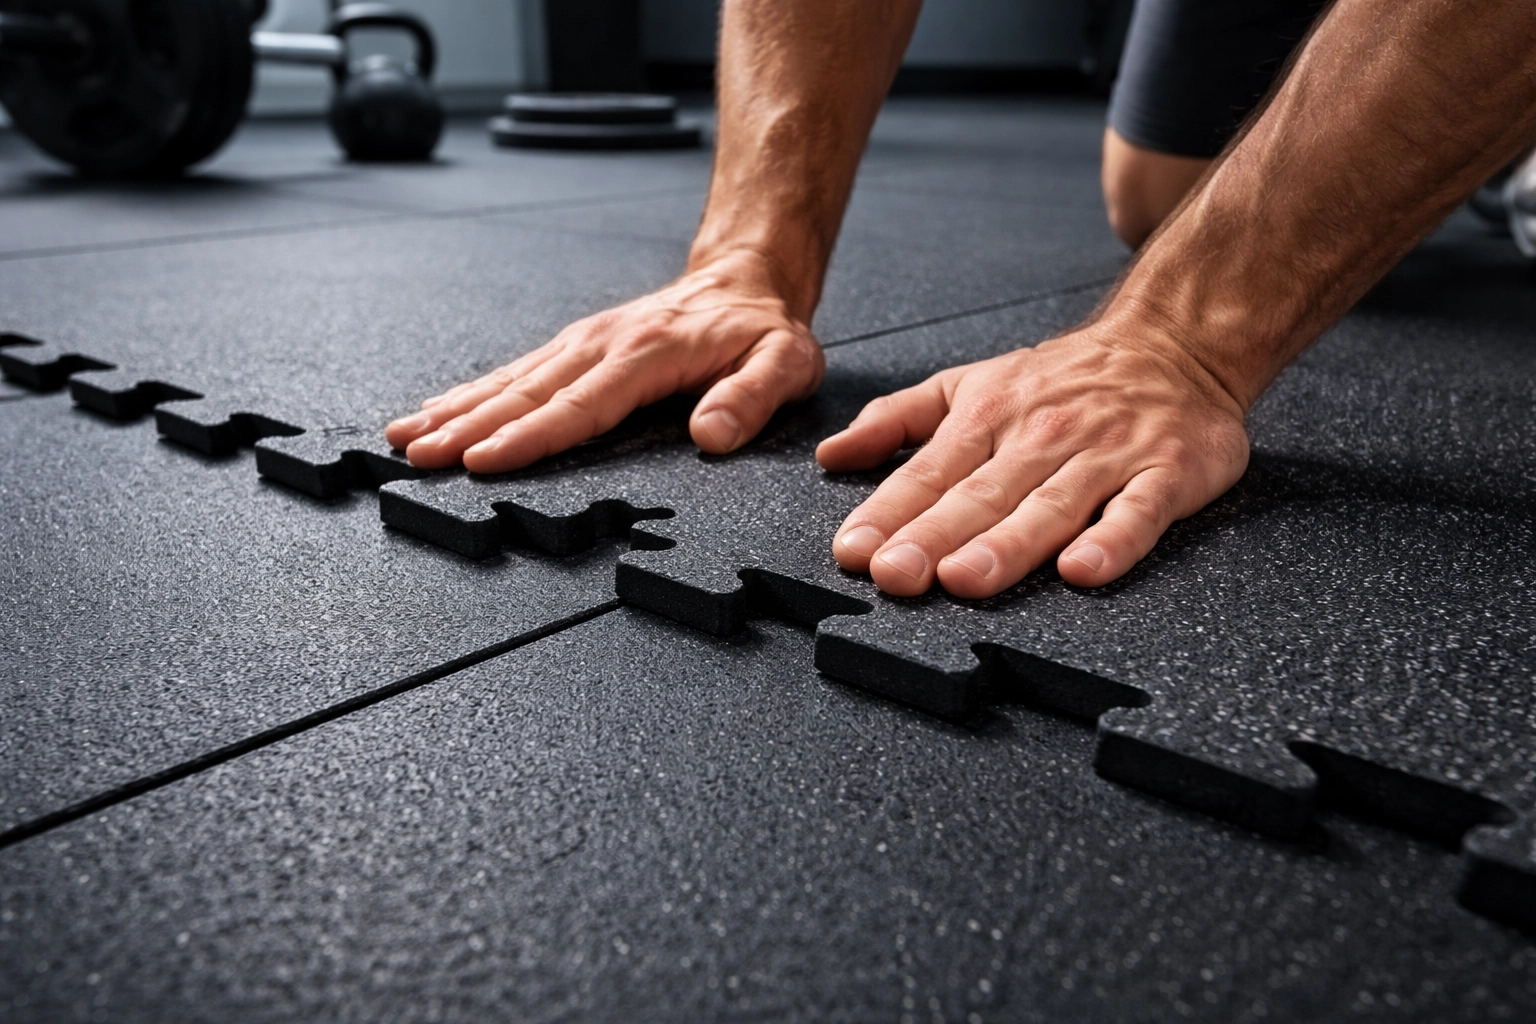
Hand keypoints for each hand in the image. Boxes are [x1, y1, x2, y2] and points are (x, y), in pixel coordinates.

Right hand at [386, 250, 825, 472]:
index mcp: (646, 354)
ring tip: (404, 437)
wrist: (747, 278)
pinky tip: (436, 410)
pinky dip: (469, 392)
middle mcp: (602, 344)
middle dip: (467, 428)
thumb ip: (751, 398)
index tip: (483, 460)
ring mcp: (582, 342)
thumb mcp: (784, 363)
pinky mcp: (574, 346)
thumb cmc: (763, 329)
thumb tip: (711, 435)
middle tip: (417, 458)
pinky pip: (514, 371)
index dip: (529, 437)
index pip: (578, 405)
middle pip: (525, 394)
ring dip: (454, 410)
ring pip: (508, 380)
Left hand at [815, 323, 1249, 596]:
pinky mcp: (1166, 473)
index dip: (888, 512)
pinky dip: (1114, 540)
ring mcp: (1105, 456)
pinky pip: (1138, 512)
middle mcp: (1041, 436)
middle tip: (894, 576)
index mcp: (988, 416)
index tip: (854, 551)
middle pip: (980, 495)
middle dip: (933, 537)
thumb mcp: (970, 383)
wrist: (1174, 342)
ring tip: (963, 579)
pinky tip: (1082, 570)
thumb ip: (898, 420)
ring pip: (1049, 505)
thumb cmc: (1063, 378)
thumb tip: (831, 455)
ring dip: (1006, 545)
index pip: (928, 472)